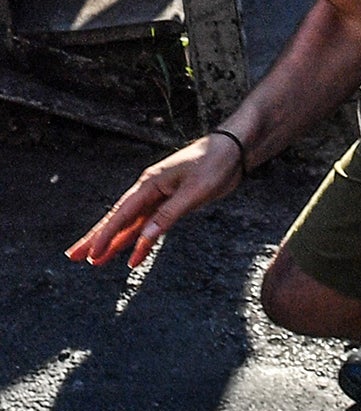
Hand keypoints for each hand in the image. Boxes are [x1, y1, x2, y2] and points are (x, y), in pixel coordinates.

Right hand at [67, 134, 243, 266]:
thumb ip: (169, 214)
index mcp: (150, 184)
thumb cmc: (214, 163)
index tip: (90, 252)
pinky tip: (133, 258)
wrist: (235, 150)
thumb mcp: (195, 191)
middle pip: (118, 219)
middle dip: (97, 238)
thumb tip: (144, 237)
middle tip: (74, 256)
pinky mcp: (173, 204)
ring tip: (95, 261)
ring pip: (132, 225)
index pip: (122, 214)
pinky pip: (151, 226)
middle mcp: (150, 191)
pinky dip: (142, 242)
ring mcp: (160, 198)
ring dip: (115, 243)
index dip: (106, 235)